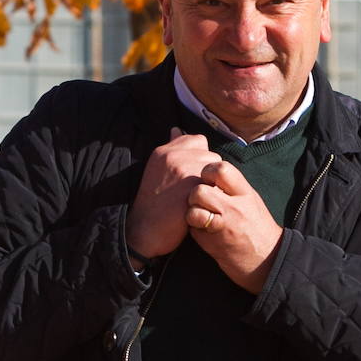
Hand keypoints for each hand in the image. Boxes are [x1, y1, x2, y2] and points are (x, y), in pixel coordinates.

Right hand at [126, 128, 221, 262]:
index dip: (200, 157)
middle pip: (210, 155)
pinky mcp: (193, 186)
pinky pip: (216, 184)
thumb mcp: (156, 169)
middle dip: (207, 171)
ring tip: (197, 197)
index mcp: (163, 151)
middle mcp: (173, 156)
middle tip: (193, 190)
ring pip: (216, 169)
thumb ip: (171, 149)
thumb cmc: (153, 204)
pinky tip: (203, 205)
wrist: (145, 231)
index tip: (192, 174)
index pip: (198, 140)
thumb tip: (177, 130)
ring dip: (212, 183)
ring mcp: (183, 170)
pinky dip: (213, 195)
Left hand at [187, 161, 283, 292]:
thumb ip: (233, 188)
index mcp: (246, 194)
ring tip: (201, 217)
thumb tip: (212, 174)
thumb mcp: (252, 202)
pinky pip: (192, 228)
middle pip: (200, 190)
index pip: (221, 169)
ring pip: (192, 210)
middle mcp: (234, 208)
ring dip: (191, 213)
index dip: (208, 172)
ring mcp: (222, 226)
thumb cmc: (258, 230)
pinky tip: (204, 232)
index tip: (208, 180)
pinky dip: (194, 229)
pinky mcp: (211, 243)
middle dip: (195, 195)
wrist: (267, 262)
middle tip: (201, 202)